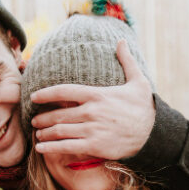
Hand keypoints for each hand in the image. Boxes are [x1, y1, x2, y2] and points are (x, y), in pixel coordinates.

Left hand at [29, 39, 155, 159]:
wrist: (154, 134)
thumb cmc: (144, 108)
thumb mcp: (138, 81)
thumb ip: (126, 61)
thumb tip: (122, 41)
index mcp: (97, 94)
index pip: (63, 91)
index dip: (45, 94)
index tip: (34, 97)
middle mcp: (91, 112)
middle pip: (58, 113)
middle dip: (42, 118)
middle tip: (34, 120)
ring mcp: (92, 130)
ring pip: (59, 131)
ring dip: (45, 133)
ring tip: (38, 135)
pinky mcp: (94, 146)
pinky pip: (67, 147)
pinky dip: (51, 148)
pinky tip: (41, 148)